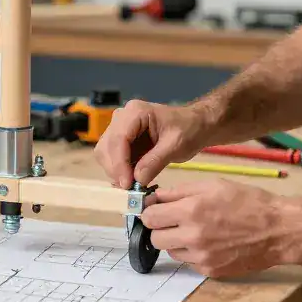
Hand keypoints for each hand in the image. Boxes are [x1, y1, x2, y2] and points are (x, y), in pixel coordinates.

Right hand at [94, 100, 210, 188]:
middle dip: (116, 169)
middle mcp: (122, 117)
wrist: (196, 125)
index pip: (118, 138)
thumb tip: (137, 180)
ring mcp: (120, 128)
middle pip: (107, 146)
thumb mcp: (176, 145)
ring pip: (106, 153)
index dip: (119, 163)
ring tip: (132, 185)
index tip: (127, 184)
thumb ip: (155, 161)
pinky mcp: (123, 141)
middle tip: (129, 188)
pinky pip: (114, 158)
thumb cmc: (189, 130)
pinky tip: (131, 180)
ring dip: (116, 171)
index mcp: (135, 112)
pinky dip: (120, 171)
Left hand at [140, 179, 287, 277]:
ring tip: (194, 229)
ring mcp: (202, 257)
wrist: (279, 230)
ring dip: (175, 240)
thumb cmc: (249, 202)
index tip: (155, 208)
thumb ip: (179, 191)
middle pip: (154, 238)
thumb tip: (154, 197)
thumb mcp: (213, 185)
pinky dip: (192, 252)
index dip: (150, 211)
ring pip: (170, 251)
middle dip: (159, 227)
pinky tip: (209, 242)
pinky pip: (188, 262)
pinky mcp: (210, 271)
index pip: (149, 217)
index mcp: (191, 211)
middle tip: (172, 220)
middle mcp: (193, 237)